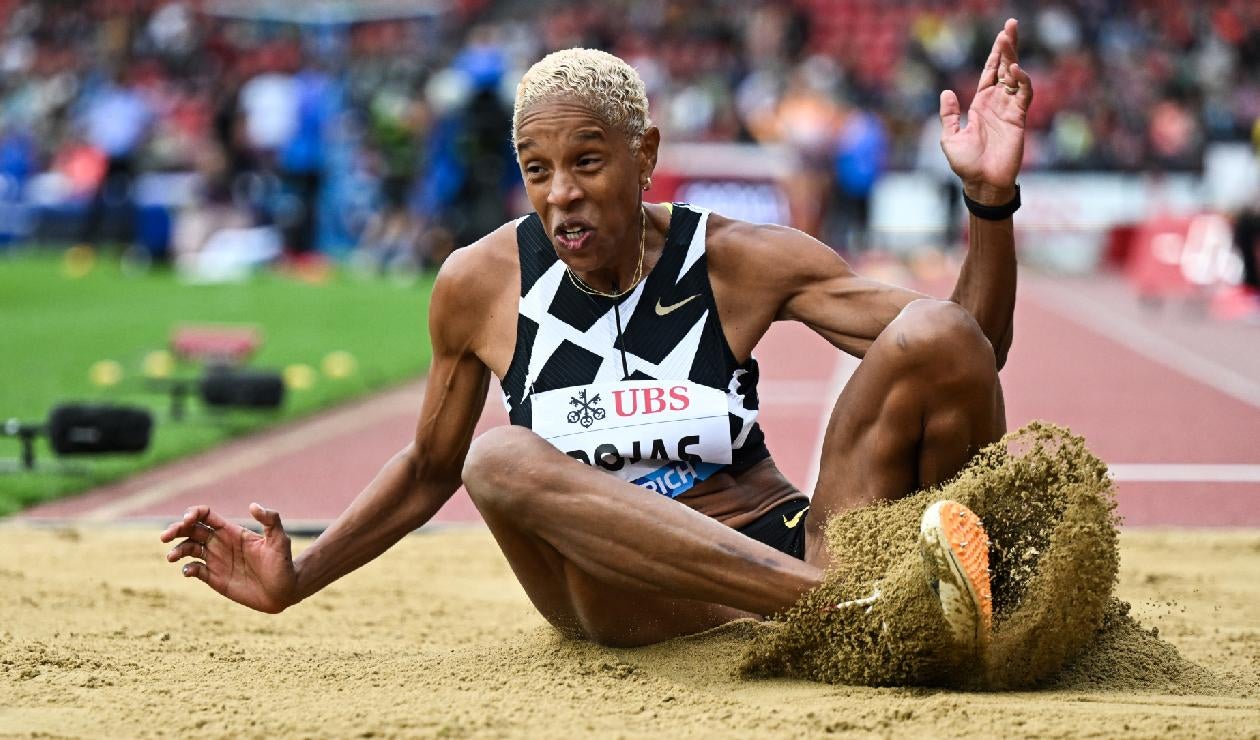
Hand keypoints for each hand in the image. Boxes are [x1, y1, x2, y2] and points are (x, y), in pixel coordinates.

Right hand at [160, 503, 296, 613]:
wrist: (285, 591)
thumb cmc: (283, 564)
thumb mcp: (280, 540)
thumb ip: (270, 520)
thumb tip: (253, 505)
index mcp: (232, 532)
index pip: (206, 516)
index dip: (193, 513)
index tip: (187, 520)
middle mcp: (221, 544)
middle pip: (191, 530)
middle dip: (176, 529)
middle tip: (165, 536)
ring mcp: (217, 561)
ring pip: (189, 549)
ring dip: (177, 549)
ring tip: (172, 557)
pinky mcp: (215, 578)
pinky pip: (195, 570)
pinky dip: (187, 569)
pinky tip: (188, 571)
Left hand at [939, 18, 1033, 204]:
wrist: (982, 183)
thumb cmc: (966, 165)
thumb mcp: (949, 138)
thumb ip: (949, 115)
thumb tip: (946, 92)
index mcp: (980, 105)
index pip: (989, 73)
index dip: (995, 55)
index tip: (1001, 36)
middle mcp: (996, 103)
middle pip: (1004, 69)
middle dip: (1007, 48)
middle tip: (1010, 25)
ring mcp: (1008, 110)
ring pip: (1014, 77)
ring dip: (1012, 58)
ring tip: (1008, 39)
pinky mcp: (1018, 119)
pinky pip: (1022, 95)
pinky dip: (1021, 81)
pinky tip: (1015, 70)